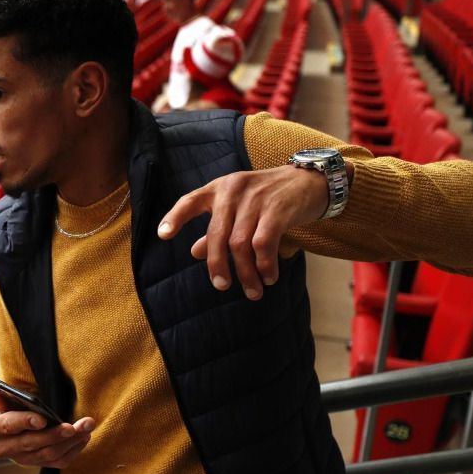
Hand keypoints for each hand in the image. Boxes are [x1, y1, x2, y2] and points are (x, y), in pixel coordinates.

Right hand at [0, 391, 94, 468]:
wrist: (9, 419)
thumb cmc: (5, 403)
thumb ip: (2, 392)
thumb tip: (7, 390)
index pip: (6, 427)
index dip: (24, 422)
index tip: (43, 419)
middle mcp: (0, 449)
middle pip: (30, 445)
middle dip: (53, 435)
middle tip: (72, 427)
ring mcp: (19, 459)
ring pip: (47, 455)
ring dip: (69, 442)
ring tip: (85, 427)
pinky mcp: (36, 464)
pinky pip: (57, 462)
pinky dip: (73, 450)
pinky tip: (84, 437)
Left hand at [157, 167, 327, 299]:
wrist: (310, 181)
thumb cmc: (269, 198)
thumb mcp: (240, 208)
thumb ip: (218, 228)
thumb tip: (195, 252)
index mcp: (219, 189)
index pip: (190, 200)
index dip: (175, 217)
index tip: (162, 236)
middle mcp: (233, 191)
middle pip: (217, 235)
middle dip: (218, 265)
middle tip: (221, 286)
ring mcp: (255, 198)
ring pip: (240, 244)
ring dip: (246, 273)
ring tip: (253, 291)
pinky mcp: (277, 208)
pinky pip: (264, 244)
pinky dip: (265, 265)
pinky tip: (269, 277)